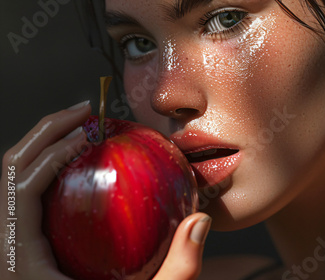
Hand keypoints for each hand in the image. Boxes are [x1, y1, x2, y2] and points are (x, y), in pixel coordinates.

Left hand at [1, 101, 210, 279]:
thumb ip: (177, 271)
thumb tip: (199, 221)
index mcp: (21, 262)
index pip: (21, 187)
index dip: (52, 148)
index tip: (90, 130)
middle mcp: (9, 250)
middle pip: (9, 172)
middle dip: (44, 132)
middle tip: (84, 111)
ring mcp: (14, 248)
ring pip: (13, 181)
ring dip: (45, 146)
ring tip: (81, 128)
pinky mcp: (25, 248)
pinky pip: (30, 196)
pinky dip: (53, 170)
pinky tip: (84, 166)